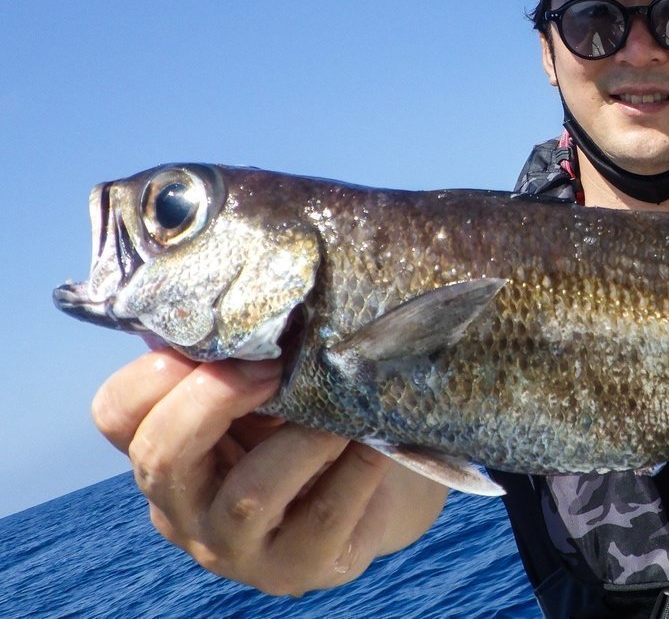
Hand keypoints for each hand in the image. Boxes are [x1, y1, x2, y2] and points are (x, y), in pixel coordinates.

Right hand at [92, 349, 447, 595]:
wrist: (372, 488)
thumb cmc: (306, 422)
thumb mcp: (265, 387)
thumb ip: (242, 351)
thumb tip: (245, 281)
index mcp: (163, 450)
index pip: (116, 412)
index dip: (156, 374)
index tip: (221, 342)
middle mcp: (183, 507)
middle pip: (163, 456)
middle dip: (213, 401)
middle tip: (272, 368)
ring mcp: (234, 549)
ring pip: (248, 495)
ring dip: (301, 441)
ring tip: (340, 410)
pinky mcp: (296, 568)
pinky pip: (321, 516)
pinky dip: (353, 471)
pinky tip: (372, 441)